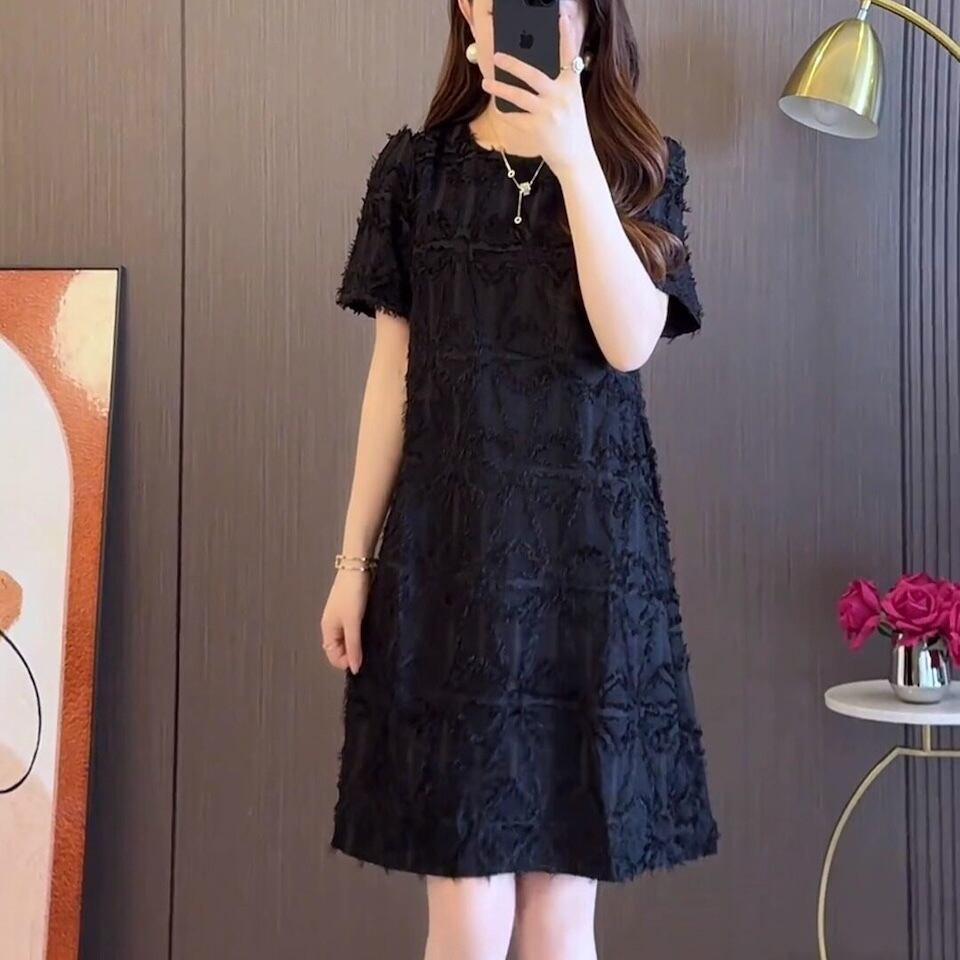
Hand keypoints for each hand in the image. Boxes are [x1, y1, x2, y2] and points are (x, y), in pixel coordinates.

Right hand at [320, 569, 368, 673]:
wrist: (357, 567)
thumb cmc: (352, 593)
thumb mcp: (353, 622)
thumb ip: (354, 646)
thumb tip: (354, 669)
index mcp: (328, 630)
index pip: (334, 657)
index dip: (347, 661)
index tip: (363, 658)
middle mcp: (333, 625)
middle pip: (341, 649)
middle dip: (354, 653)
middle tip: (370, 648)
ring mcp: (342, 617)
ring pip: (349, 639)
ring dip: (359, 642)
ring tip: (372, 638)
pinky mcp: (352, 610)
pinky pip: (355, 628)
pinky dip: (362, 632)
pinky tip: (373, 629)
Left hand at [480, 11, 594, 178]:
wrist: (575, 158)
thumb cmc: (571, 127)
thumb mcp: (571, 102)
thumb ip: (557, 86)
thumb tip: (530, 72)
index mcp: (571, 87)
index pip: (569, 56)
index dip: (565, 36)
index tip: (560, 17)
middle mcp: (560, 98)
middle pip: (533, 75)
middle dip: (513, 64)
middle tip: (497, 55)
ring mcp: (548, 114)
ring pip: (518, 96)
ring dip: (499, 88)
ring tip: (486, 82)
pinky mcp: (537, 129)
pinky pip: (515, 117)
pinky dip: (505, 112)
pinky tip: (497, 107)